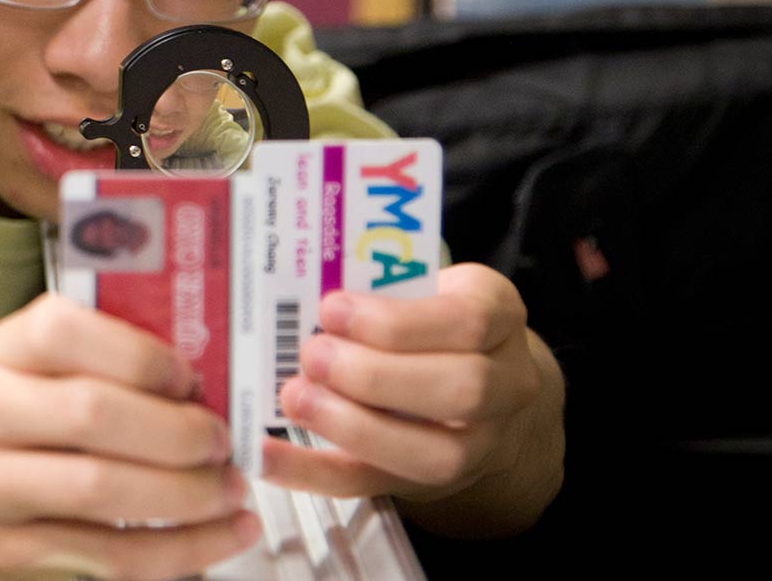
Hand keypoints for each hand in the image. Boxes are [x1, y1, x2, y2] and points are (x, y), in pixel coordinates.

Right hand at [0, 294, 258, 580]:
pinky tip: (219, 535)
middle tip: (220, 439)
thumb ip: (102, 362)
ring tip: (229, 489)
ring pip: (102, 490)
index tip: (190, 377)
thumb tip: (207, 378)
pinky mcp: (10, 551)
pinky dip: (181, 549)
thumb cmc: (2, 425)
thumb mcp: (30, 371)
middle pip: (92, 413)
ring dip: (188, 495)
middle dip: (177, 430)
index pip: (63, 332)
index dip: (141, 355)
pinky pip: (110, 555)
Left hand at [260, 264, 548, 508]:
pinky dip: (311, 473)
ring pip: (432, 455)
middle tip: (313, 356)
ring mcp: (475, 445)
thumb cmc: (428, 317)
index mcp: (498, 318)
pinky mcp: (424, 482)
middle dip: (375, 376)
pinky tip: (266, 454)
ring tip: (295, 398)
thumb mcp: (422, 285)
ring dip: (353, 428)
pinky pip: (371, 486)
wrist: (473, 381)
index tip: (332, 309)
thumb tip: (298, 286)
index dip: (396, 323)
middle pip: (461, 391)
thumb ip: (377, 285)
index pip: (466, 322)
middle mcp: (505, 387)